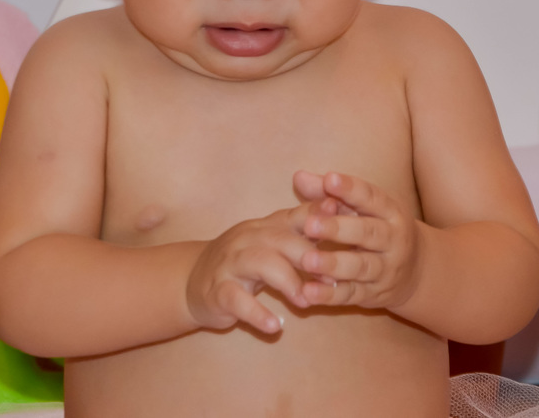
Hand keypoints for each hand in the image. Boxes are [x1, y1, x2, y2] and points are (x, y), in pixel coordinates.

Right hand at [185, 202, 332, 334]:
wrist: (192, 281)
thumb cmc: (244, 262)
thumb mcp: (271, 243)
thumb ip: (302, 231)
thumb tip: (341, 212)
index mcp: (266, 227)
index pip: (296, 215)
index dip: (320, 216)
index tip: (346, 219)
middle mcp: (248, 239)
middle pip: (282, 239)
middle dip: (309, 257)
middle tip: (332, 280)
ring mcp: (230, 263)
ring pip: (261, 264)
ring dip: (288, 282)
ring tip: (305, 302)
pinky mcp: (218, 291)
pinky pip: (237, 300)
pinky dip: (257, 313)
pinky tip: (275, 326)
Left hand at [293, 171, 421, 310]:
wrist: (415, 271)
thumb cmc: (377, 228)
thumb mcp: (362, 208)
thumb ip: (330, 193)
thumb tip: (299, 176)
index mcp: (390, 212)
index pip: (371, 197)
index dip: (350, 189)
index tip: (329, 180)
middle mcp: (392, 240)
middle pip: (367, 233)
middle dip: (338, 229)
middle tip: (310, 224)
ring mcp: (384, 269)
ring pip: (359, 267)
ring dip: (332, 264)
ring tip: (307, 260)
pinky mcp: (373, 294)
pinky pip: (350, 295)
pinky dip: (329, 294)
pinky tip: (308, 291)